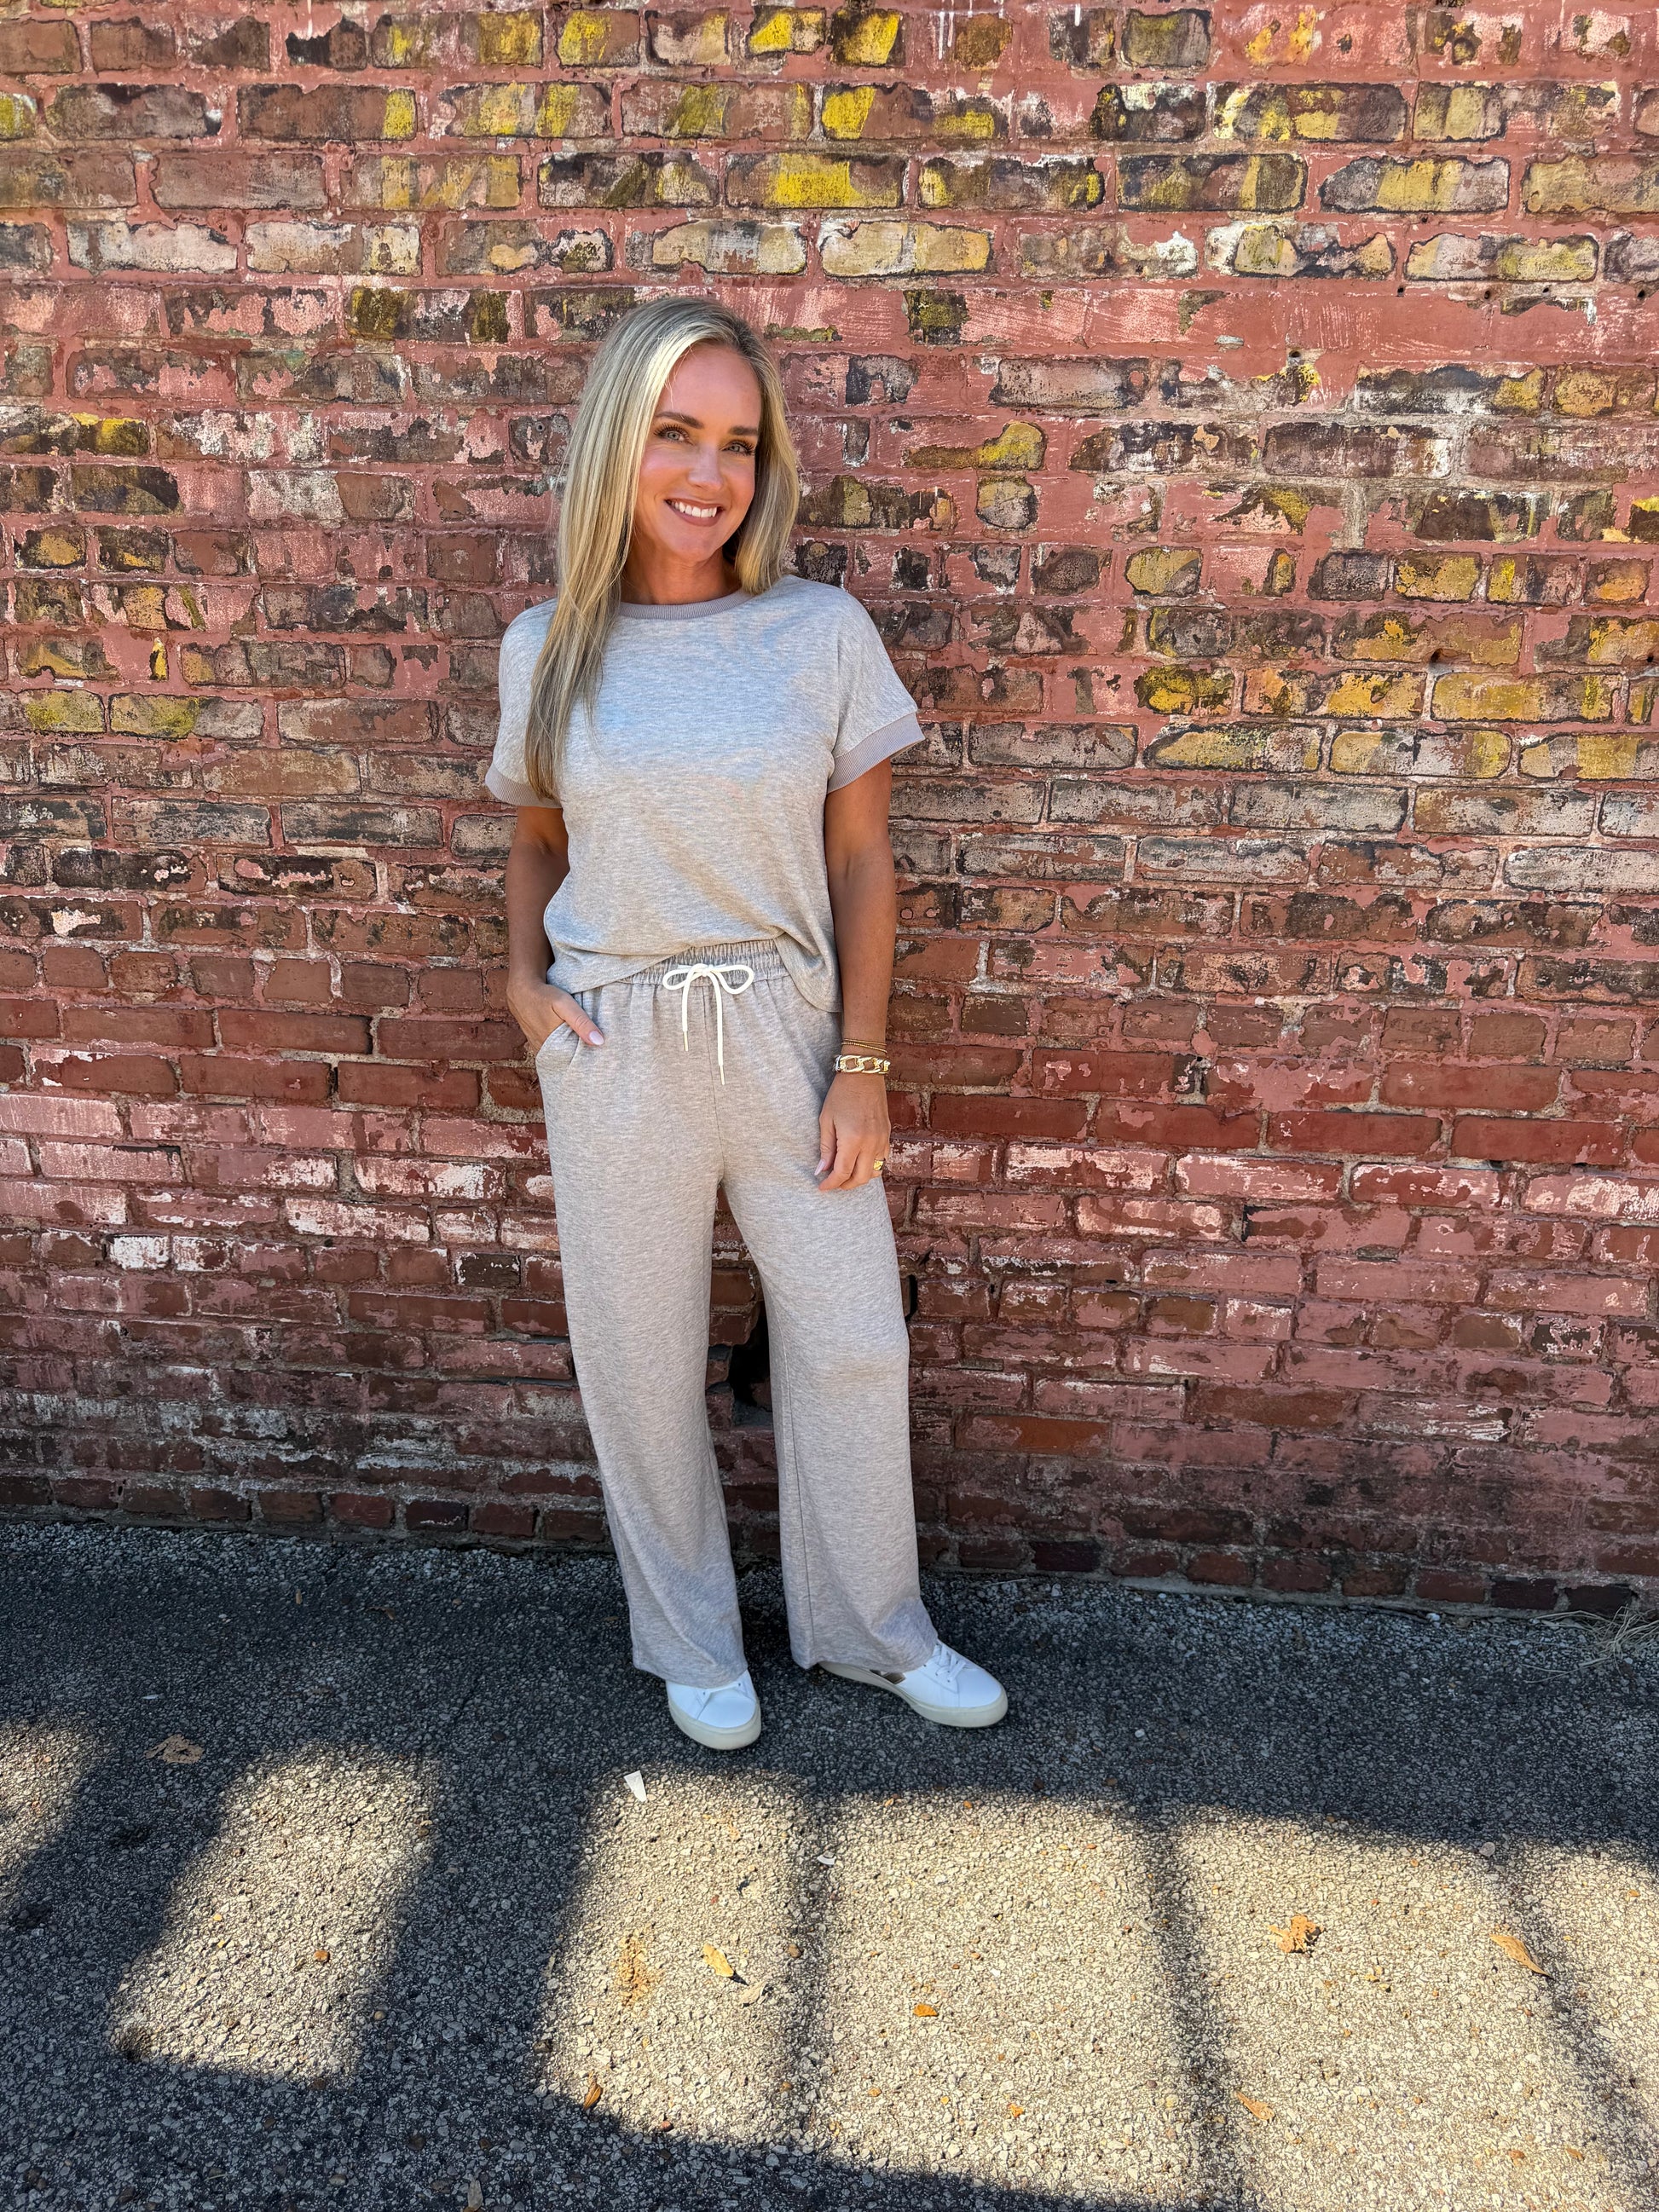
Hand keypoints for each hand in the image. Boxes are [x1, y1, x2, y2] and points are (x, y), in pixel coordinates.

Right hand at [507, 976, 603, 1055]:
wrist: (521, 991)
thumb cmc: (544, 996)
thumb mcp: (564, 1004)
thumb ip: (581, 1022)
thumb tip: (599, 1042)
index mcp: (553, 1046)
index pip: (576, 1061)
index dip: (589, 1059)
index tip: (603, 1058)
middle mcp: (545, 1051)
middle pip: (568, 1059)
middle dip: (581, 1057)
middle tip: (598, 1053)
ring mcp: (539, 1048)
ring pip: (560, 1055)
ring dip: (571, 1052)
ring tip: (586, 1048)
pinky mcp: (536, 1043)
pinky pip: (552, 1050)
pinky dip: (561, 1047)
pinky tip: (571, 1041)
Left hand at [816, 1069, 889, 1190]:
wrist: (863, 1074)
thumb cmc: (841, 1094)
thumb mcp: (826, 1120)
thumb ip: (826, 1148)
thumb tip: (821, 1170)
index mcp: (853, 1140)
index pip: (842, 1172)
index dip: (831, 1184)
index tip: (822, 1187)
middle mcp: (871, 1143)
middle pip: (861, 1178)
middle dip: (845, 1185)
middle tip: (833, 1182)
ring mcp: (882, 1139)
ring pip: (875, 1171)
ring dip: (860, 1176)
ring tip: (846, 1172)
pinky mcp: (888, 1134)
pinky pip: (883, 1159)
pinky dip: (871, 1165)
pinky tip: (859, 1160)